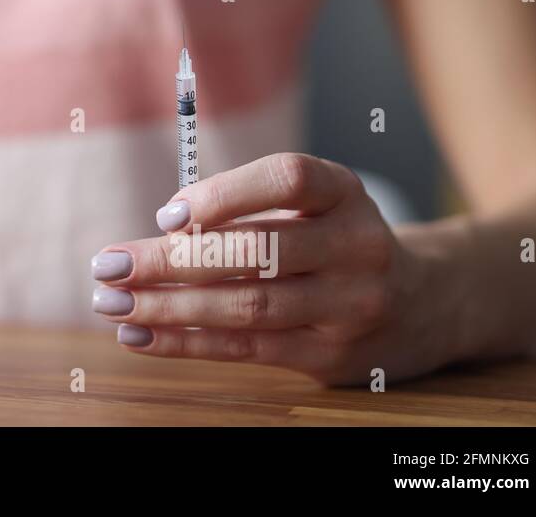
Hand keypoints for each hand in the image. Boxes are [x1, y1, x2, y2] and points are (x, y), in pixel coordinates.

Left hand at [91, 153, 476, 384]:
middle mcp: (358, 246)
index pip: (287, 179)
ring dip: (167, 307)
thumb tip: (156, 234)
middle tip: (108, 264)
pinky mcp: (333, 356)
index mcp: (346, 193)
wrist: (427, 303)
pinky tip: (139, 333)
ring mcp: (352, 306)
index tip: (166, 214)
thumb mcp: (313, 205)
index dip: (223, 193)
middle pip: (256, 252)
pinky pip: (248, 349)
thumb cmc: (334, 240)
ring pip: (247, 306)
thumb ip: (246, 208)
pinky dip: (185, 342)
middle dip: (169, 261)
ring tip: (111, 302)